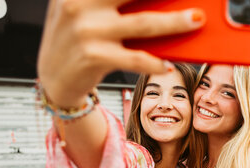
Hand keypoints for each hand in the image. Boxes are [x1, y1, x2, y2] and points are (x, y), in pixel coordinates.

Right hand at [37, 0, 204, 107]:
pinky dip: (155, 63)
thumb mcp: (85, 11)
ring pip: (143, 24)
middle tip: (195, 0)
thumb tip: (162, 3)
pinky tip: (168, 64)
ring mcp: (87, 30)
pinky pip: (135, 59)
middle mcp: (79, 4)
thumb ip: (111, 2)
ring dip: (175, 22)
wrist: (54, 78)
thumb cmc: (78, 40)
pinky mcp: (94, 57)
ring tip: (196, 20)